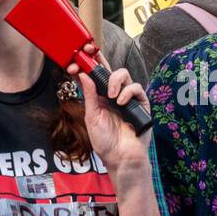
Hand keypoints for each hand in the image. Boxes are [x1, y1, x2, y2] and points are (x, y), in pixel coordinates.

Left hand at [76, 62, 151, 184]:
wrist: (120, 158)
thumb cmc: (105, 142)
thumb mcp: (92, 117)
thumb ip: (89, 95)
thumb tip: (83, 74)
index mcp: (100, 97)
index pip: (94, 75)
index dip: (86, 64)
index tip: (75, 60)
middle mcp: (114, 95)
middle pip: (109, 69)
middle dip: (99, 60)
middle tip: (90, 57)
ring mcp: (128, 98)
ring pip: (124, 74)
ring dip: (115, 80)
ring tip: (111, 96)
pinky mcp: (141, 104)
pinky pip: (136, 88)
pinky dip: (128, 92)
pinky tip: (121, 103)